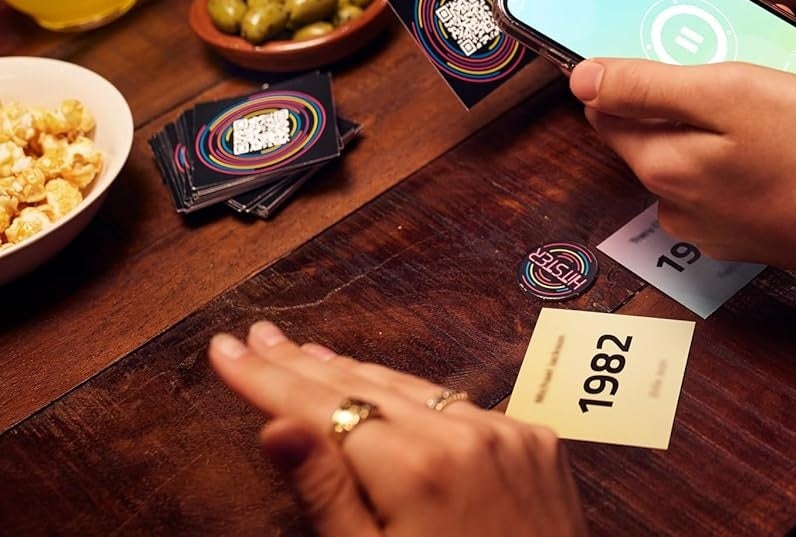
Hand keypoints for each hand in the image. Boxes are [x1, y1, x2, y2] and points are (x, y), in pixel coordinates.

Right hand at [208, 322, 586, 536]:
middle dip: (303, 364)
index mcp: (415, 468)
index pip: (321, 408)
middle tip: (255, 336)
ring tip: (305, 353)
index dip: (267, 379)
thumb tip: (277, 427)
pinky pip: (464, 408)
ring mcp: (506, 431)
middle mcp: (464, 433)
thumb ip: (326, 493)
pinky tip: (390, 393)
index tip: (225, 349)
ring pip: (415, 390)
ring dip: (357, 374)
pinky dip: (419, 399)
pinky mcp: (535, 439)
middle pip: (366, 387)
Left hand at [570, 58, 795, 285]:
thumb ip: (649, 87)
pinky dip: (754, 139)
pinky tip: (795, 116)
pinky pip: (735, 172)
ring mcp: (718, 226)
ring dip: (728, 107)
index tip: (676, 35)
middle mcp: (678, 207)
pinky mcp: (756, 231)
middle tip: (742, 42)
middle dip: (691, 81)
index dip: (633, 66)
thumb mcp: (731, 93)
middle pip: (659, 129)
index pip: (607, 111)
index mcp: (662, 170)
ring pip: (702, 148)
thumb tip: (581, 81)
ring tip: (778, 69)